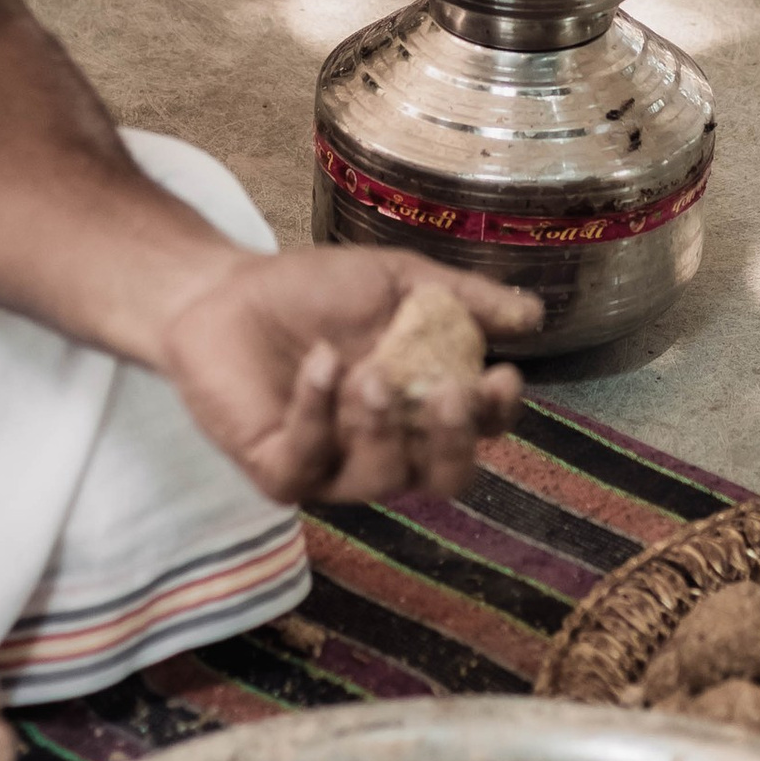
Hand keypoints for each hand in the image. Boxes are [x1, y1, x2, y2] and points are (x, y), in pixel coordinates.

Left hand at [157, 246, 538, 506]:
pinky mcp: (280, 474)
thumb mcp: (398, 282)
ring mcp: (333, 470)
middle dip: (452, 441)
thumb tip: (533, 316)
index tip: (501, 374)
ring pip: (381, 478)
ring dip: (382, 425)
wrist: (226, 291)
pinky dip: (319, 411)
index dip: (497, 415)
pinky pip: (311, 462)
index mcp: (423, 409)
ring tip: (367, 372)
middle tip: (446, 392)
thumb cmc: (316, 292)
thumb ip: (463, 298)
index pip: (479, 433)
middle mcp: (388, 450)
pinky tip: (320, 361)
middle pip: (444, 478)